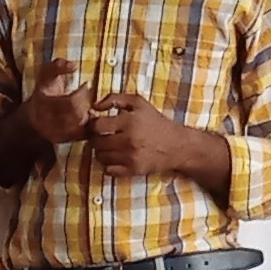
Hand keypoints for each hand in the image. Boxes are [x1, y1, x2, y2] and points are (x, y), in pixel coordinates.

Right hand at [20, 57, 92, 148]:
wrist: (32, 116)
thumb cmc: (44, 90)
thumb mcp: (46, 74)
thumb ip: (58, 65)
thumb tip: (73, 65)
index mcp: (43, 103)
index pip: (71, 102)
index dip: (82, 92)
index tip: (86, 84)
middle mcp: (47, 122)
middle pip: (77, 116)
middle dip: (86, 104)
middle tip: (89, 97)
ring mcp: (55, 134)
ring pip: (81, 127)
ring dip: (88, 116)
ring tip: (88, 106)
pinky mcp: (63, 141)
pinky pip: (82, 136)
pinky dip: (88, 126)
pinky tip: (86, 117)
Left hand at [87, 93, 204, 178]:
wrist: (176, 145)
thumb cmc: (155, 122)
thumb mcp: (139, 103)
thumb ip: (115, 98)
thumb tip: (94, 106)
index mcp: (129, 121)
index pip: (97, 126)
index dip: (94, 125)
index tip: (98, 125)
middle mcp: (129, 140)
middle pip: (96, 143)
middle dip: (96, 139)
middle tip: (103, 136)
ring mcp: (130, 157)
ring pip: (100, 157)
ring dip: (101, 151)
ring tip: (110, 146)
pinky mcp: (132, 170)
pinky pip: (108, 170)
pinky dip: (108, 165)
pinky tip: (115, 157)